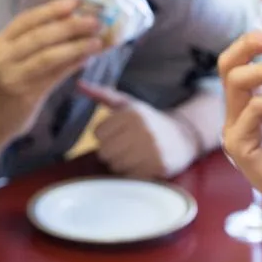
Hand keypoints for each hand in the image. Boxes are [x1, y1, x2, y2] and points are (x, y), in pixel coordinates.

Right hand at [0, 0, 102, 139]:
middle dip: (69, 26)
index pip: (26, 20)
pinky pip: (54, 77)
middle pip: (39, 37)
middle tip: (93, 21)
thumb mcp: (13, 58)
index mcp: (0, 42)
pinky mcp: (26, 96)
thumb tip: (72, 19)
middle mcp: (3, 58)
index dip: (51, 9)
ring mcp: (13, 77)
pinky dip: (72, 66)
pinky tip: (87, 59)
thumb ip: (34, 40)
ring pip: (48, 57)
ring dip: (75, 47)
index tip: (75, 1)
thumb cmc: (9, 82)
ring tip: (96, 41)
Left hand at [76, 82, 199, 178]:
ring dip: (122, 164)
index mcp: (132, 113)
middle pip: (104, 152)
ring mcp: (152, 149)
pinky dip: (133, 174)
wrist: (182, 137)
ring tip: (135, 156)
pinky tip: (143, 164)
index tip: (119, 134)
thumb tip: (78, 84)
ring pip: (115, 166)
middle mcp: (142, 129)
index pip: (97, 134)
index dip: (105, 136)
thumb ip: (103, 94)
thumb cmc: (148, 121)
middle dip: (112, 151)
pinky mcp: (158, 166)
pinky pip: (130, 176)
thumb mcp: (128, 104)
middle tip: (126, 147)